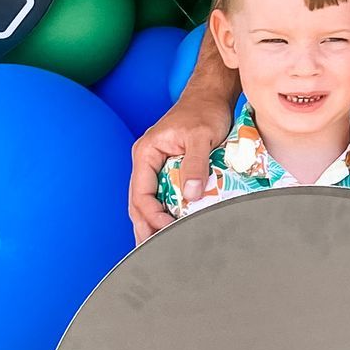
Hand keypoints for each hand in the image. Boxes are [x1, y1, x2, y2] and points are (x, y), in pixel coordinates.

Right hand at [129, 82, 231, 238]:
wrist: (210, 95)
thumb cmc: (205, 110)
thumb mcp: (201, 136)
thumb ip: (195, 163)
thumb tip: (190, 195)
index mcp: (146, 153)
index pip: (141, 194)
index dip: (152, 216)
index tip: (168, 231)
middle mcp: (145, 160)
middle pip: (139, 202)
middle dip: (145, 227)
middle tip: (154, 255)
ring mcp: (154, 164)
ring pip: (147, 201)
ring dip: (151, 224)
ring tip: (157, 249)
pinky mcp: (167, 167)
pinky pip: (160, 194)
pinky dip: (162, 212)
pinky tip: (169, 228)